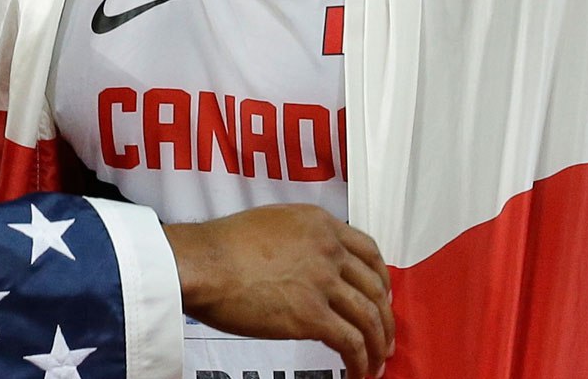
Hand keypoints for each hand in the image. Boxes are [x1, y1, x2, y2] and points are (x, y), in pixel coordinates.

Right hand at [163, 203, 394, 377]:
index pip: (369, 250)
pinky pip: (351, 343)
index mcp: (318, 223)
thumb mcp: (270, 224)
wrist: (201, 263)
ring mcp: (322, 280)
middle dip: (385, 318)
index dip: (382, 278)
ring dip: (376, 346)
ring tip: (373, 364)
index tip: (382, 296)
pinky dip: (360, 362)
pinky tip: (357, 372)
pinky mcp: (311, 314)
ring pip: (370, 318)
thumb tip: (309, 262)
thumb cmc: (221, 247)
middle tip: (383, 337)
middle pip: (376, 287)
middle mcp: (327, 247)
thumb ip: (299, 238)